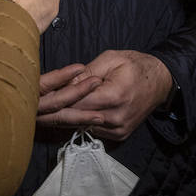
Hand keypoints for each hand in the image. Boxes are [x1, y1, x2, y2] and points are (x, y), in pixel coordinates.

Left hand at [37, 50, 173, 140]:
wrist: (161, 82)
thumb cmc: (135, 65)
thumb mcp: (111, 59)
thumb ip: (86, 73)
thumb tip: (64, 85)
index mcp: (114, 96)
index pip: (76, 103)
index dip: (56, 101)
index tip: (38, 99)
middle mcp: (116, 118)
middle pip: (76, 118)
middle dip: (55, 114)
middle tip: (33, 110)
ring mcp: (118, 130)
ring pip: (82, 126)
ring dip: (65, 119)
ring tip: (45, 112)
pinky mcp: (119, 136)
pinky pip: (92, 130)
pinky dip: (80, 122)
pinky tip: (67, 115)